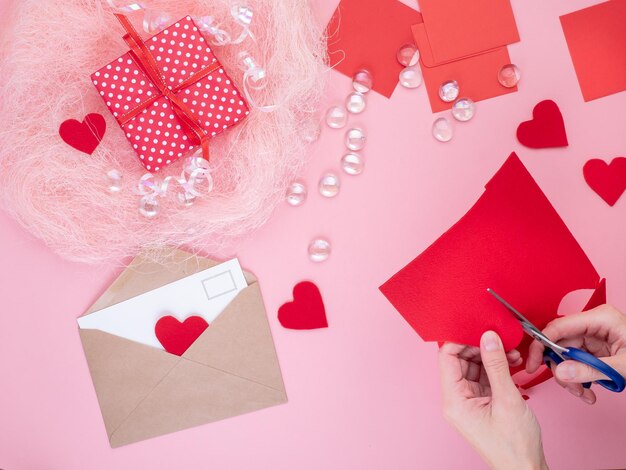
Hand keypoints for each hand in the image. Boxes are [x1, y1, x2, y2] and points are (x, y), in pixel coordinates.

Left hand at [439, 331, 547, 469]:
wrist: (526, 469)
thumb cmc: (514, 445)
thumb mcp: (507, 399)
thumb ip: (496, 365)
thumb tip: (489, 337)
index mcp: (454, 400)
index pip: (446, 358)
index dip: (460, 341)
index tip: (478, 329)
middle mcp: (456, 400)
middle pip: (460, 361)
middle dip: (479, 347)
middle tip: (499, 339)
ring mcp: (469, 402)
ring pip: (474, 368)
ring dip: (491, 357)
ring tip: (511, 352)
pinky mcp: (481, 403)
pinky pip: (484, 378)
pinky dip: (496, 369)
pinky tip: (511, 363)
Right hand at [526, 304, 625, 404]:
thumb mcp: (622, 368)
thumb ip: (589, 370)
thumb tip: (560, 372)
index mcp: (600, 318)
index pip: (558, 328)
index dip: (541, 346)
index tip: (531, 364)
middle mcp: (594, 324)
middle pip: (560, 344)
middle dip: (562, 370)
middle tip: (571, 388)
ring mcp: (594, 337)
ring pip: (566, 356)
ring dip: (571, 379)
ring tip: (585, 393)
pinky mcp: (596, 349)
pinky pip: (576, 362)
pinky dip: (579, 379)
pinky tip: (589, 391)